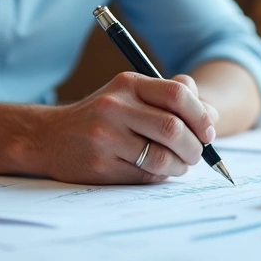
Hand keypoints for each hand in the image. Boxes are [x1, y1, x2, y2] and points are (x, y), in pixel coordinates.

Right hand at [34, 71, 217, 183]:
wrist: (49, 137)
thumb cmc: (100, 116)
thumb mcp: (129, 94)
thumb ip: (169, 97)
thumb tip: (211, 115)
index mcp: (128, 84)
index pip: (178, 94)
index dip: (201, 116)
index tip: (208, 132)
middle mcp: (115, 107)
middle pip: (174, 128)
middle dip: (195, 147)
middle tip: (196, 154)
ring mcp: (106, 137)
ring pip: (162, 157)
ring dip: (180, 166)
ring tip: (179, 165)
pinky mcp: (100, 165)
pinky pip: (145, 175)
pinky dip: (160, 176)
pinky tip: (156, 171)